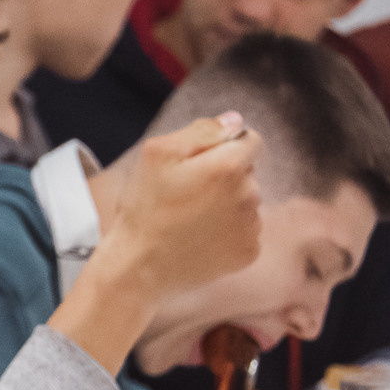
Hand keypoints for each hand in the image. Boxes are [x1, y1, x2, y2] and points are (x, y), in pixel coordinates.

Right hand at [97, 115, 265, 295]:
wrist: (138, 269)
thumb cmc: (144, 209)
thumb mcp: (157, 155)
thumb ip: (201, 130)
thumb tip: (234, 121)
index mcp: (229, 166)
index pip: (251, 139)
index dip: (224, 147)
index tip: (198, 164)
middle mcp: (249, 195)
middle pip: (247, 173)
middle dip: (223, 177)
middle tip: (186, 194)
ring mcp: (251, 227)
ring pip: (246, 203)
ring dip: (226, 205)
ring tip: (189, 220)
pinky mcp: (248, 252)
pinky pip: (245, 231)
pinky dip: (227, 232)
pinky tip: (199, 238)